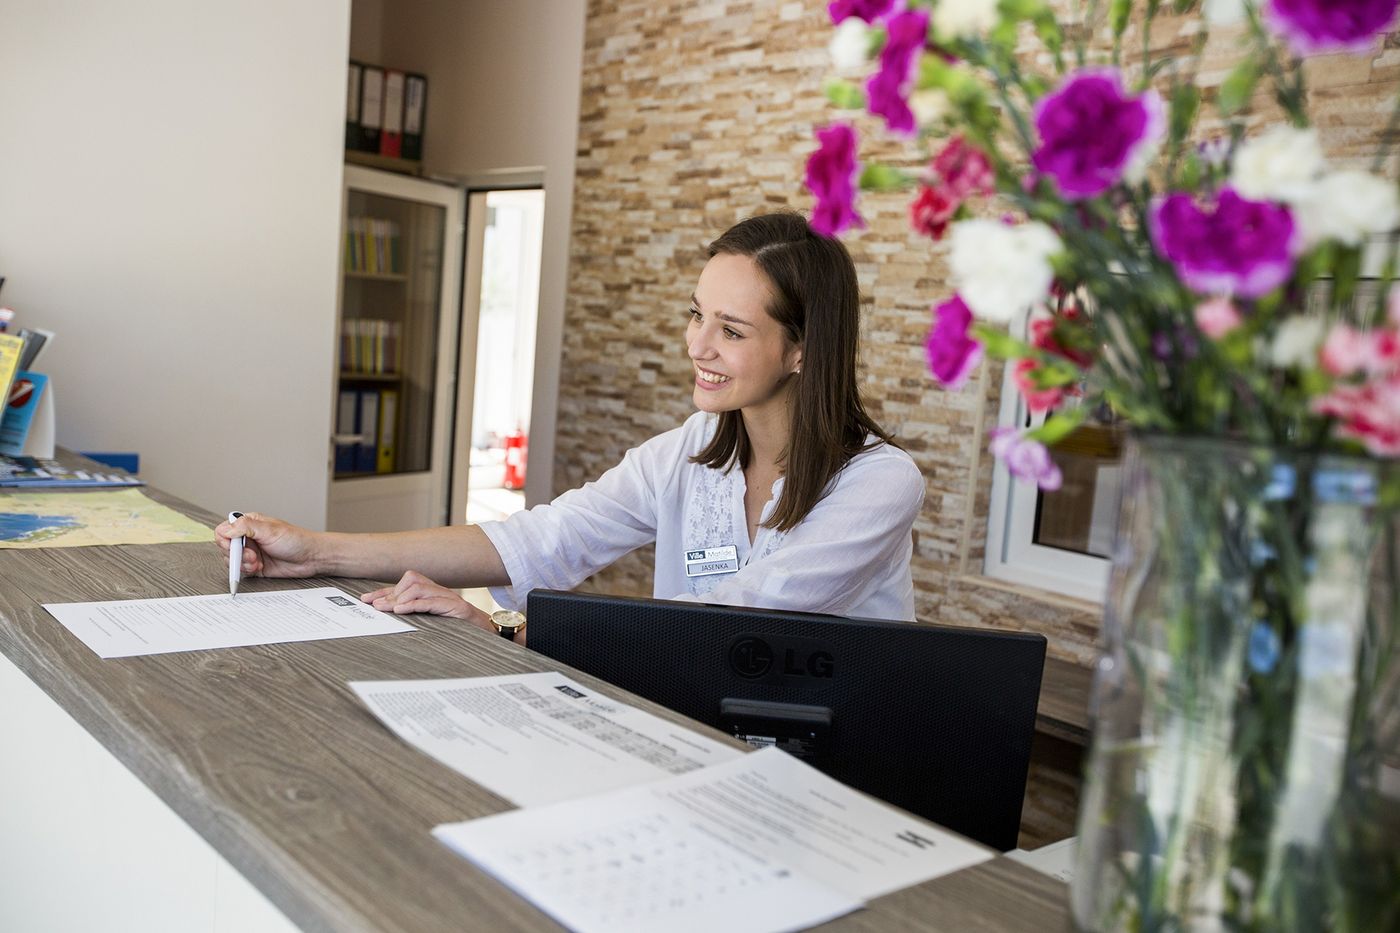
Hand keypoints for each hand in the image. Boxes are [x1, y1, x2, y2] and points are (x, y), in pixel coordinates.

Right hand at [215, 512, 322, 578]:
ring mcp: (250, 552)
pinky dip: (246, 570)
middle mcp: (247, 537)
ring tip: (257, 561)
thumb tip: (227, 529)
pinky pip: (240, 570)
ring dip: (242, 564)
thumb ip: (246, 527)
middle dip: (237, 554)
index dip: (226, 540)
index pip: (224, 530)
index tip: (236, 546)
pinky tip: (259, 567)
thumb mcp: (270, 530)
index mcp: (249, 524)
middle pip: (225, 547)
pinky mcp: (254, 565)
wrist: (310, 558)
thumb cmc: (296, 540)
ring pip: (231, 560)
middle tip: (251, 555)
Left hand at [360, 570, 497, 634]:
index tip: (367, 600)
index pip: (404, 586)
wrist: (489, 637)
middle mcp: (440, 592)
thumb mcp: (433, 624)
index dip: (384, 591)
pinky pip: (431, 601)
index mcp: (433, 595)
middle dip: (390, 594)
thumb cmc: (461, 633)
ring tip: (386, 610)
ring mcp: (449, 598)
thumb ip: (416, 618)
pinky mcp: (456, 607)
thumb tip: (390, 617)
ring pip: (418, 587)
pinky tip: (401, 610)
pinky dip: (413, 604)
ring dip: (398, 598)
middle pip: (410, 580)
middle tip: (375, 607)